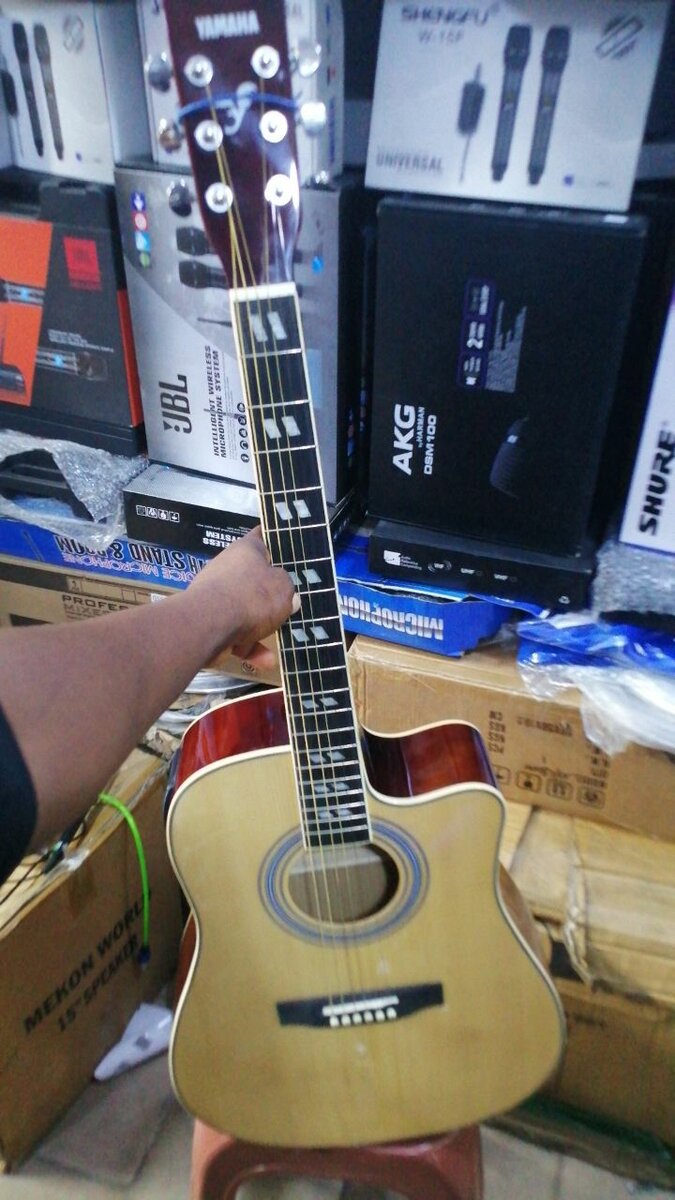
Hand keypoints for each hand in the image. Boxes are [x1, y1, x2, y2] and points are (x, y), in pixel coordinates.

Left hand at [187, 527, 298, 669]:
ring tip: (283, 639)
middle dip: (272, 594)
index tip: (292, 548)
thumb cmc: (252, 597)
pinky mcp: (210, 623)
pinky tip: (266, 662)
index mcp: (246, 550)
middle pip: (255, 578)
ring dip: (263, 628)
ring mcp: (217, 597)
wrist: (209, 626)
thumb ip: (289, 591)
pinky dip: (250, 647)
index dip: (277, 540)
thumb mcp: (284, 589)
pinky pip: (236, 634)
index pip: (263, 537)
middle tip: (293, 602)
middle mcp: (229, 569)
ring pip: (246, 611)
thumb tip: (288, 597)